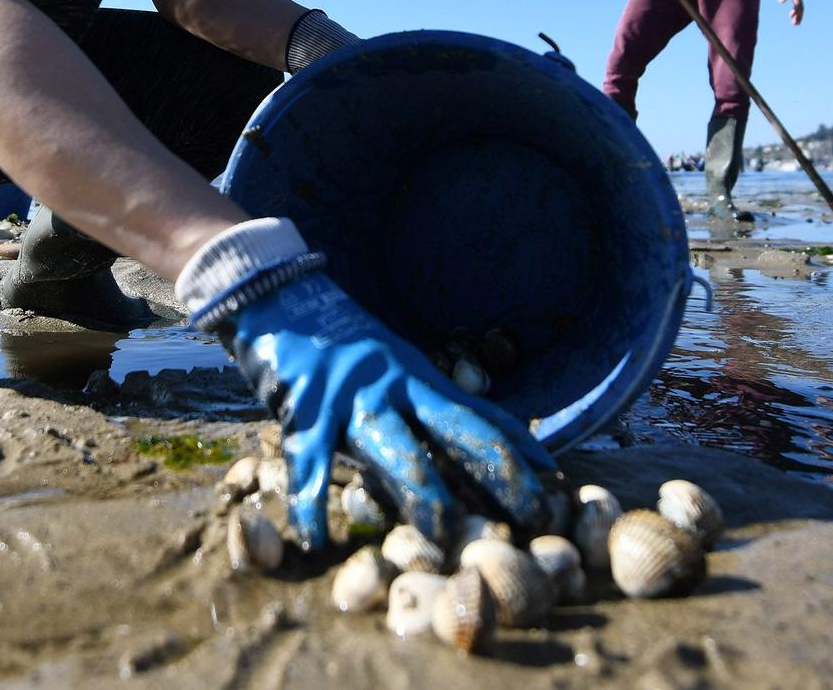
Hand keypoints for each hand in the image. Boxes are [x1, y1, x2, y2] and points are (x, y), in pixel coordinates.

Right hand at [220, 270, 557, 549]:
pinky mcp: (305, 407)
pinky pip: (310, 463)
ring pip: (398, 448)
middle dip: (500, 474)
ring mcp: (352, 396)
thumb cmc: (335, 338)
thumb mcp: (388, 366)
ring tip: (447, 536)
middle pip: (459, 431)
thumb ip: (417, 403)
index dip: (519, 447)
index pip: (480, 414)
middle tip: (535, 518)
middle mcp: (396, 384)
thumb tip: (457, 445)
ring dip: (424, 494)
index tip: (556, 482)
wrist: (276, 291)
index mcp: (418, 376)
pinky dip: (310, 503)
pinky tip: (314, 540)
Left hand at [775, 0, 803, 24]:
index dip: (796, 10)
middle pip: (801, 8)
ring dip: (799, 16)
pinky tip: (792, 16)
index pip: (797, 4)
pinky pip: (798, 6)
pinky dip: (797, 12)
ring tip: (795, 24)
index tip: (791, 16)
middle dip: (798, 16)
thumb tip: (782, 2)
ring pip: (801, 8)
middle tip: (795, 24)